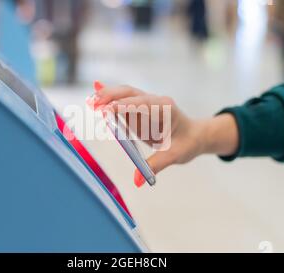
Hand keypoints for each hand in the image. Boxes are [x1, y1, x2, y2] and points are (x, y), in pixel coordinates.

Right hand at [87, 81, 238, 186]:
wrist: (194, 136)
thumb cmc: (187, 143)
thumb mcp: (174, 155)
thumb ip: (155, 165)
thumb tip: (137, 180)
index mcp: (166, 108)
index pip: (142, 104)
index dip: (124, 106)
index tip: (106, 110)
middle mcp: (155, 101)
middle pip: (130, 94)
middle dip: (111, 97)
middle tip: (93, 104)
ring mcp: (146, 103)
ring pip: (124, 94)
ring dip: (107, 96)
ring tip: (90, 102)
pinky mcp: (139, 108)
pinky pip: (123, 101)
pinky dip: (109, 99)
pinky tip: (96, 93)